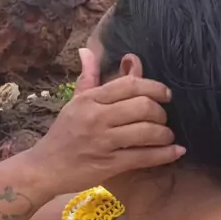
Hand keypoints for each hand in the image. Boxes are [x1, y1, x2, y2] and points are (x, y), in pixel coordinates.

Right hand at [28, 48, 184, 194]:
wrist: (45, 168)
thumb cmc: (63, 134)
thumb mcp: (74, 103)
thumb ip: (88, 77)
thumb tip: (87, 51)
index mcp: (90, 99)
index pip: (129, 84)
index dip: (154, 87)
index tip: (165, 94)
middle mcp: (96, 118)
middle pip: (143, 106)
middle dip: (161, 112)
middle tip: (163, 118)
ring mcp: (103, 142)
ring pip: (147, 131)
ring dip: (165, 134)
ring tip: (167, 136)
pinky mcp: (109, 165)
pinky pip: (144, 157)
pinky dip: (165, 154)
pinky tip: (176, 152)